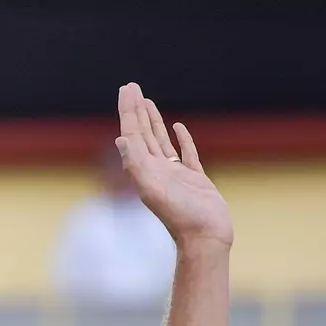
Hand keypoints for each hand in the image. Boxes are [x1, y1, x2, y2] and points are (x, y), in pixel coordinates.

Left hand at [115, 83, 232, 247]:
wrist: (205, 238)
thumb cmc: (180, 217)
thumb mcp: (153, 190)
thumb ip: (136, 165)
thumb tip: (120, 140)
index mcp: (145, 170)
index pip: (132, 133)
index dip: (128, 111)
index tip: (127, 89)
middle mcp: (157, 170)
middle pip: (142, 133)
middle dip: (136, 109)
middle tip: (132, 86)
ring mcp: (176, 174)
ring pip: (160, 140)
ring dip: (152, 121)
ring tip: (147, 102)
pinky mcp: (195, 179)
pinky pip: (186, 153)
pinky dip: (181, 139)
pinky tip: (177, 127)